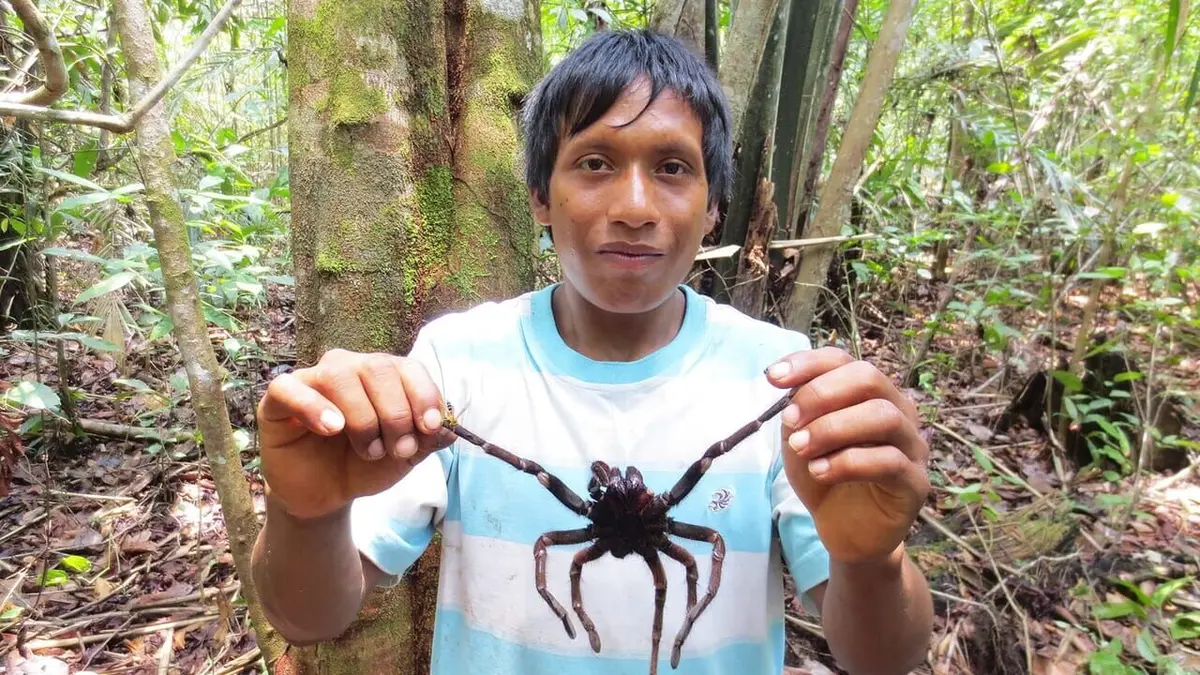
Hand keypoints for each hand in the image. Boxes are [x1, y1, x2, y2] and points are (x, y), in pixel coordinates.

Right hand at [256, 349, 455, 519]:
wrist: (326, 494)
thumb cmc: (364, 464)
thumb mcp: (404, 455)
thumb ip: (427, 439)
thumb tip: (449, 427)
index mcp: (383, 375)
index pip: (408, 367)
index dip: (423, 394)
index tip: (430, 427)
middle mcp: (349, 367)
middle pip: (377, 368)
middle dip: (396, 413)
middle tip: (397, 450)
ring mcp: (312, 379)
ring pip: (340, 376)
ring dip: (363, 418)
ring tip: (369, 451)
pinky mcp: (278, 399)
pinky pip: (290, 388)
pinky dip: (314, 406)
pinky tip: (332, 428)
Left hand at [766, 347, 929, 565]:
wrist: (846, 531)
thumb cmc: (825, 476)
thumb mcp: (801, 439)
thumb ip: (800, 412)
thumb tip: (791, 389)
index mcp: (870, 394)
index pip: (843, 360)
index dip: (808, 363)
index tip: (772, 378)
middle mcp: (898, 410)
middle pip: (869, 378)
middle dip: (822, 394)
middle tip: (790, 421)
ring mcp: (912, 445)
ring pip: (883, 416)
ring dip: (833, 428)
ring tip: (801, 448)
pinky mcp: (916, 482)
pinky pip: (889, 461)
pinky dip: (847, 462)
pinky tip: (819, 472)